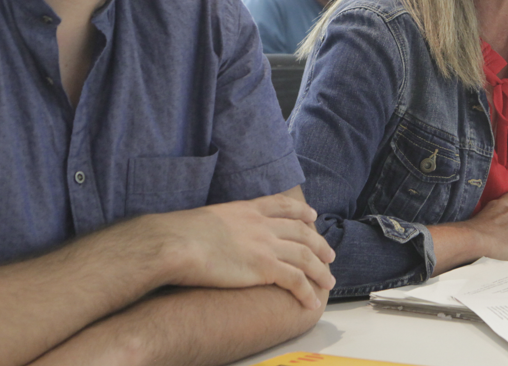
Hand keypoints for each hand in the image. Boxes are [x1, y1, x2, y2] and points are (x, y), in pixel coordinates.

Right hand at [154, 193, 335, 309]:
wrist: (177, 243)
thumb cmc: (180, 234)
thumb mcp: (206, 218)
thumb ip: (219, 224)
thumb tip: (211, 234)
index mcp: (247, 209)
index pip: (282, 205)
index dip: (301, 211)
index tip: (312, 216)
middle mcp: (262, 224)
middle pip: (302, 232)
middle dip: (319, 244)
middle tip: (330, 255)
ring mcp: (265, 245)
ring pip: (305, 257)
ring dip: (320, 271)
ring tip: (329, 281)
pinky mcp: (264, 267)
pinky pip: (295, 281)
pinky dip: (307, 292)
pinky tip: (311, 302)